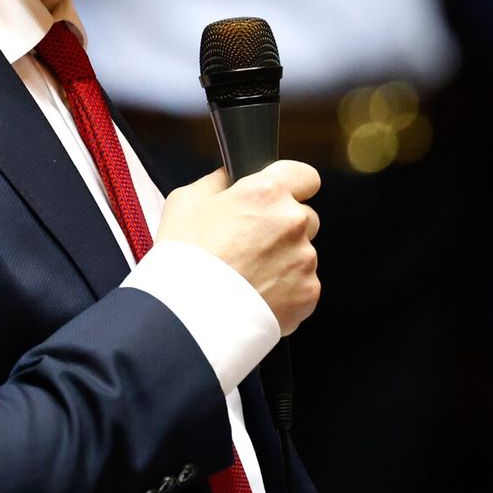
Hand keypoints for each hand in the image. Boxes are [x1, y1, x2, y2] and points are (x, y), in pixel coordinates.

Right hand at [157, 162, 322, 335]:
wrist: (190, 316)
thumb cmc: (184, 258)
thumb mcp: (184, 202)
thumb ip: (216, 182)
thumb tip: (228, 179)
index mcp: (267, 193)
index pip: (305, 176)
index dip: (292, 186)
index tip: (279, 198)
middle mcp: (293, 222)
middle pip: (305, 217)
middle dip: (284, 228)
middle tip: (252, 244)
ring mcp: (304, 259)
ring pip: (304, 254)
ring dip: (284, 260)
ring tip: (249, 276)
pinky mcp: (308, 292)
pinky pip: (303, 286)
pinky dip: (286, 291)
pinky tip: (257, 295)